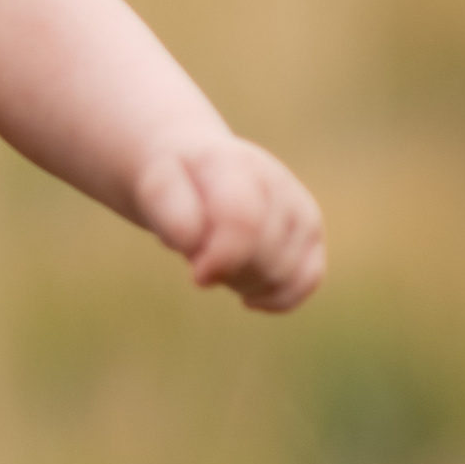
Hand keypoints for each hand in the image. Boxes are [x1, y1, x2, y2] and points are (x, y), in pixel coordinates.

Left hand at [133, 137, 324, 309]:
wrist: (193, 166)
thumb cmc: (172, 182)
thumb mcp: (155, 190)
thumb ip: (175, 219)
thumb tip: (204, 260)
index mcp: (234, 165)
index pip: (246, 221)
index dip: (224, 259)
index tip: (197, 275)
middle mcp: (275, 181)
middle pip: (265, 256)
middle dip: (228, 272)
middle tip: (200, 261)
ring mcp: (297, 205)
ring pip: (285, 273)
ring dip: (246, 284)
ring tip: (219, 265)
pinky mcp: (310, 231)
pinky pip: (308, 279)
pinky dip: (278, 298)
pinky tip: (247, 298)